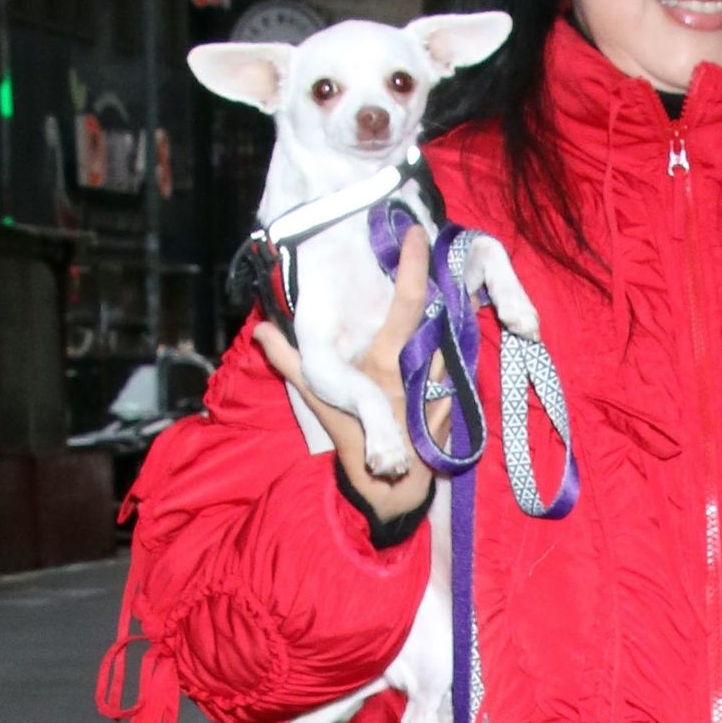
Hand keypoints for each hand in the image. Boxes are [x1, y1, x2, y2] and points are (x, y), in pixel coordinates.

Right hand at [253, 224, 449, 521]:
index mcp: (384, 362)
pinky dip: (455, 345)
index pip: (406, 302)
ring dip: (451, 309)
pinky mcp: (456, 398)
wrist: (393, 489)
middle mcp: (418, 367)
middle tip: (430, 247)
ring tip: (450, 278)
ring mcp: (441, 383)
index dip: (413, 264)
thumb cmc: (355, 442)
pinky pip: (459, 364)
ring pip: (452, 335)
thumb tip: (262, 331)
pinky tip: (455, 326)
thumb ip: (291, 363)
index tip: (415, 233)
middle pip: (437, 310)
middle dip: (438, 277)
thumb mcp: (319, 401)